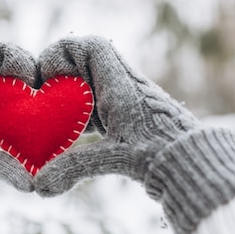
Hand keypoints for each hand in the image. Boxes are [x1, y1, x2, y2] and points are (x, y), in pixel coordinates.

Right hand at [35, 35, 197, 194]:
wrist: (195, 162)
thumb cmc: (161, 154)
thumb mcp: (115, 158)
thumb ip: (74, 168)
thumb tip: (39, 187)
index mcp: (121, 84)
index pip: (92, 46)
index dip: (64, 53)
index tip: (49, 78)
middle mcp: (123, 85)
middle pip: (87, 62)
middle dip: (62, 79)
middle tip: (47, 101)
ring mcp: (125, 100)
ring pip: (90, 86)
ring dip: (69, 99)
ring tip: (56, 123)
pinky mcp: (126, 117)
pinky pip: (96, 105)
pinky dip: (80, 116)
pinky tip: (72, 137)